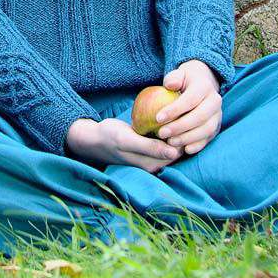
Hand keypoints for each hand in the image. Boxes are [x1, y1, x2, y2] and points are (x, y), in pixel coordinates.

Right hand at [66, 117, 183, 172]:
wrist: (95, 138)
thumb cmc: (110, 137)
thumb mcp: (128, 140)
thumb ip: (150, 148)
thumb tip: (174, 153)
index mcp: (151, 165)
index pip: (177, 152)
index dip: (182, 136)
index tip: (182, 117)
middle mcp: (154, 164)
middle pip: (176, 148)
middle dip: (181, 132)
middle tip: (180, 111)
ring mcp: (150, 156)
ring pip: (170, 143)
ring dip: (174, 130)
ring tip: (174, 112)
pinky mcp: (147, 148)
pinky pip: (162, 139)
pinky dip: (166, 129)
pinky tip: (165, 115)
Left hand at [156, 60, 222, 155]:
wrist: (201, 86)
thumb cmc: (183, 82)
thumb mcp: (178, 75)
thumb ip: (173, 78)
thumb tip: (170, 85)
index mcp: (204, 86)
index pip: (190, 99)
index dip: (174, 110)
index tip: (157, 118)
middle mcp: (215, 101)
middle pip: (199, 117)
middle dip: (179, 127)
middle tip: (162, 133)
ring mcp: (217, 116)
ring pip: (206, 130)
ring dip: (187, 138)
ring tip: (170, 142)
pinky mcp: (216, 128)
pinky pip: (208, 139)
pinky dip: (197, 145)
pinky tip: (184, 149)